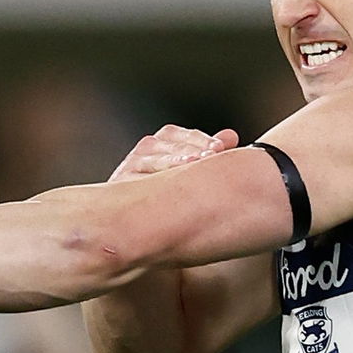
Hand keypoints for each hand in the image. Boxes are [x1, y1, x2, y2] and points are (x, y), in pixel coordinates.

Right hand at [109, 125, 237, 182]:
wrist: (132, 217)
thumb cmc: (166, 188)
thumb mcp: (189, 167)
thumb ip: (209, 151)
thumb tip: (231, 136)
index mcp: (164, 141)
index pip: (184, 135)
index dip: (202, 140)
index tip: (218, 148)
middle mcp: (146, 148)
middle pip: (171, 146)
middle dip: (191, 151)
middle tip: (210, 157)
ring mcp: (132, 164)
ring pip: (154, 160)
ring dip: (173, 161)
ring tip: (191, 165)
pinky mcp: (120, 183)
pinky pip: (136, 181)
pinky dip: (151, 181)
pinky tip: (169, 187)